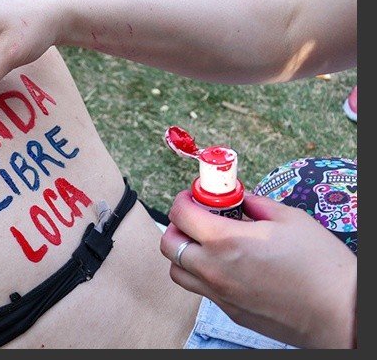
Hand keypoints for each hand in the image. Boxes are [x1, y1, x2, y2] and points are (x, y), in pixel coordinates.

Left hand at [160, 190, 356, 347]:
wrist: (338, 312)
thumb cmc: (320, 264)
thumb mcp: (289, 219)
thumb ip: (255, 205)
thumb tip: (239, 200)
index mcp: (226, 241)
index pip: (181, 215)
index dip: (184, 200)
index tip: (194, 196)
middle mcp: (214, 270)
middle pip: (169, 245)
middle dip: (177, 226)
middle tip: (196, 218)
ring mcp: (219, 294)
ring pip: (179, 272)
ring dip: (185, 253)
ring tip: (207, 244)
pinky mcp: (230, 311)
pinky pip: (201, 290)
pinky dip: (203, 274)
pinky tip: (227, 266)